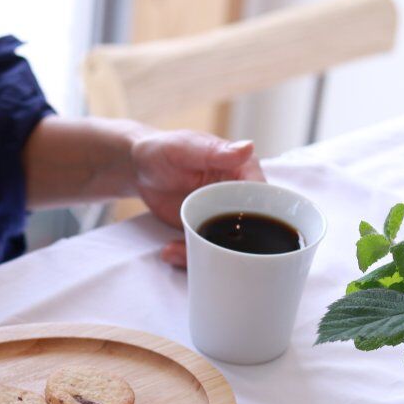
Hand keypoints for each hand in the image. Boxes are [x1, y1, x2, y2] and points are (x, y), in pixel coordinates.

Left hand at [131, 131, 265, 266]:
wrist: (140, 169)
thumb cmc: (164, 149)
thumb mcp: (186, 148)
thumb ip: (215, 152)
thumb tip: (248, 147)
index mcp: (243, 170)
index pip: (263, 195)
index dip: (261, 215)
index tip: (245, 231)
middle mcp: (238, 195)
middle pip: (251, 226)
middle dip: (235, 246)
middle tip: (210, 252)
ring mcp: (222, 216)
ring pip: (228, 245)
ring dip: (208, 254)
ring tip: (175, 251)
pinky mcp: (205, 231)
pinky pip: (206, 249)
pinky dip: (191, 256)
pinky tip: (169, 251)